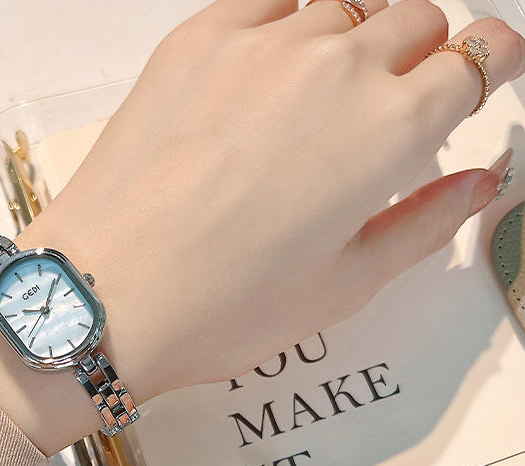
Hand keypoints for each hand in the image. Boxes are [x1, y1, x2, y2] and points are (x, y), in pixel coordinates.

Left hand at [0, 0, 523, 454]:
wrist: (106, 295)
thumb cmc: (222, 309)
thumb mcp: (344, 286)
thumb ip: (423, 223)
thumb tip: (478, 181)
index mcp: (388, 129)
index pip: (476, 57)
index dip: (488, 63)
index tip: (479, 75)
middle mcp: (334, 66)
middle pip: (413, 19)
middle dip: (418, 58)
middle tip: (387, 111)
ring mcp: (259, 44)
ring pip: (341, 7)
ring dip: (350, 44)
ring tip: (315, 106)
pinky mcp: (195, 40)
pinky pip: (267, 4)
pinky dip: (284, 31)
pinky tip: (263, 82)